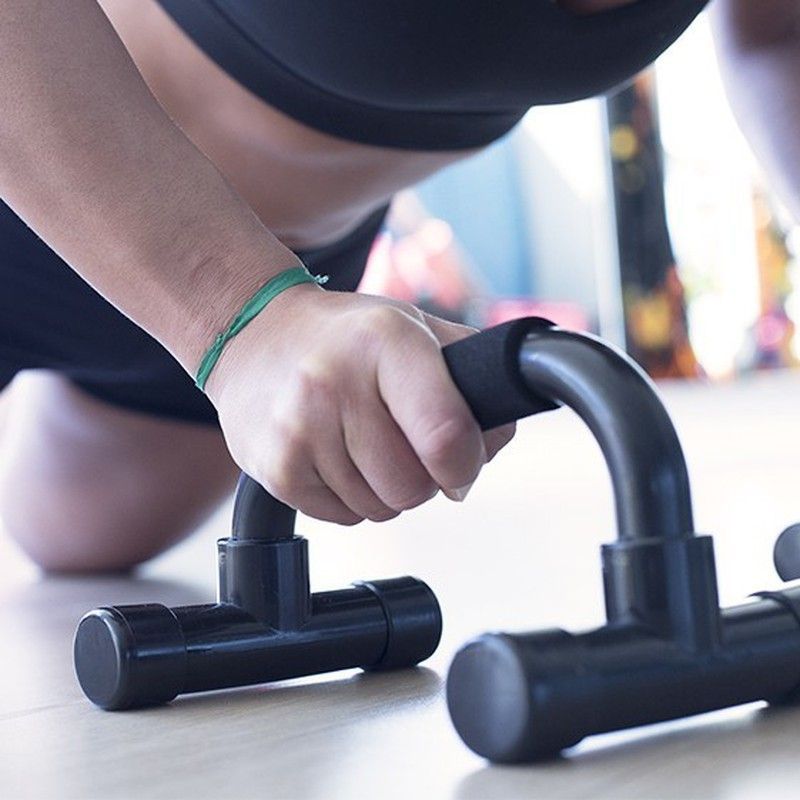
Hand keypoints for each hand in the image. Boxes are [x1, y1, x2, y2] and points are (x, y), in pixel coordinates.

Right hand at [205, 284, 515, 523]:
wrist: (251, 333)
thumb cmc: (346, 337)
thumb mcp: (415, 330)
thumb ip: (471, 381)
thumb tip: (488, 449)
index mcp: (385, 341)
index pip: (445, 433)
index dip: (465, 463)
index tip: (460, 461)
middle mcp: (335, 382)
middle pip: (413, 486)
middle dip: (423, 477)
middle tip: (404, 443)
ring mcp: (299, 428)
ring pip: (381, 508)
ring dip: (386, 489)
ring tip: (363, 441)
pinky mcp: (276, 468)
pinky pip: (344, 518)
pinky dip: (352, 498)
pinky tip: (335, 454)